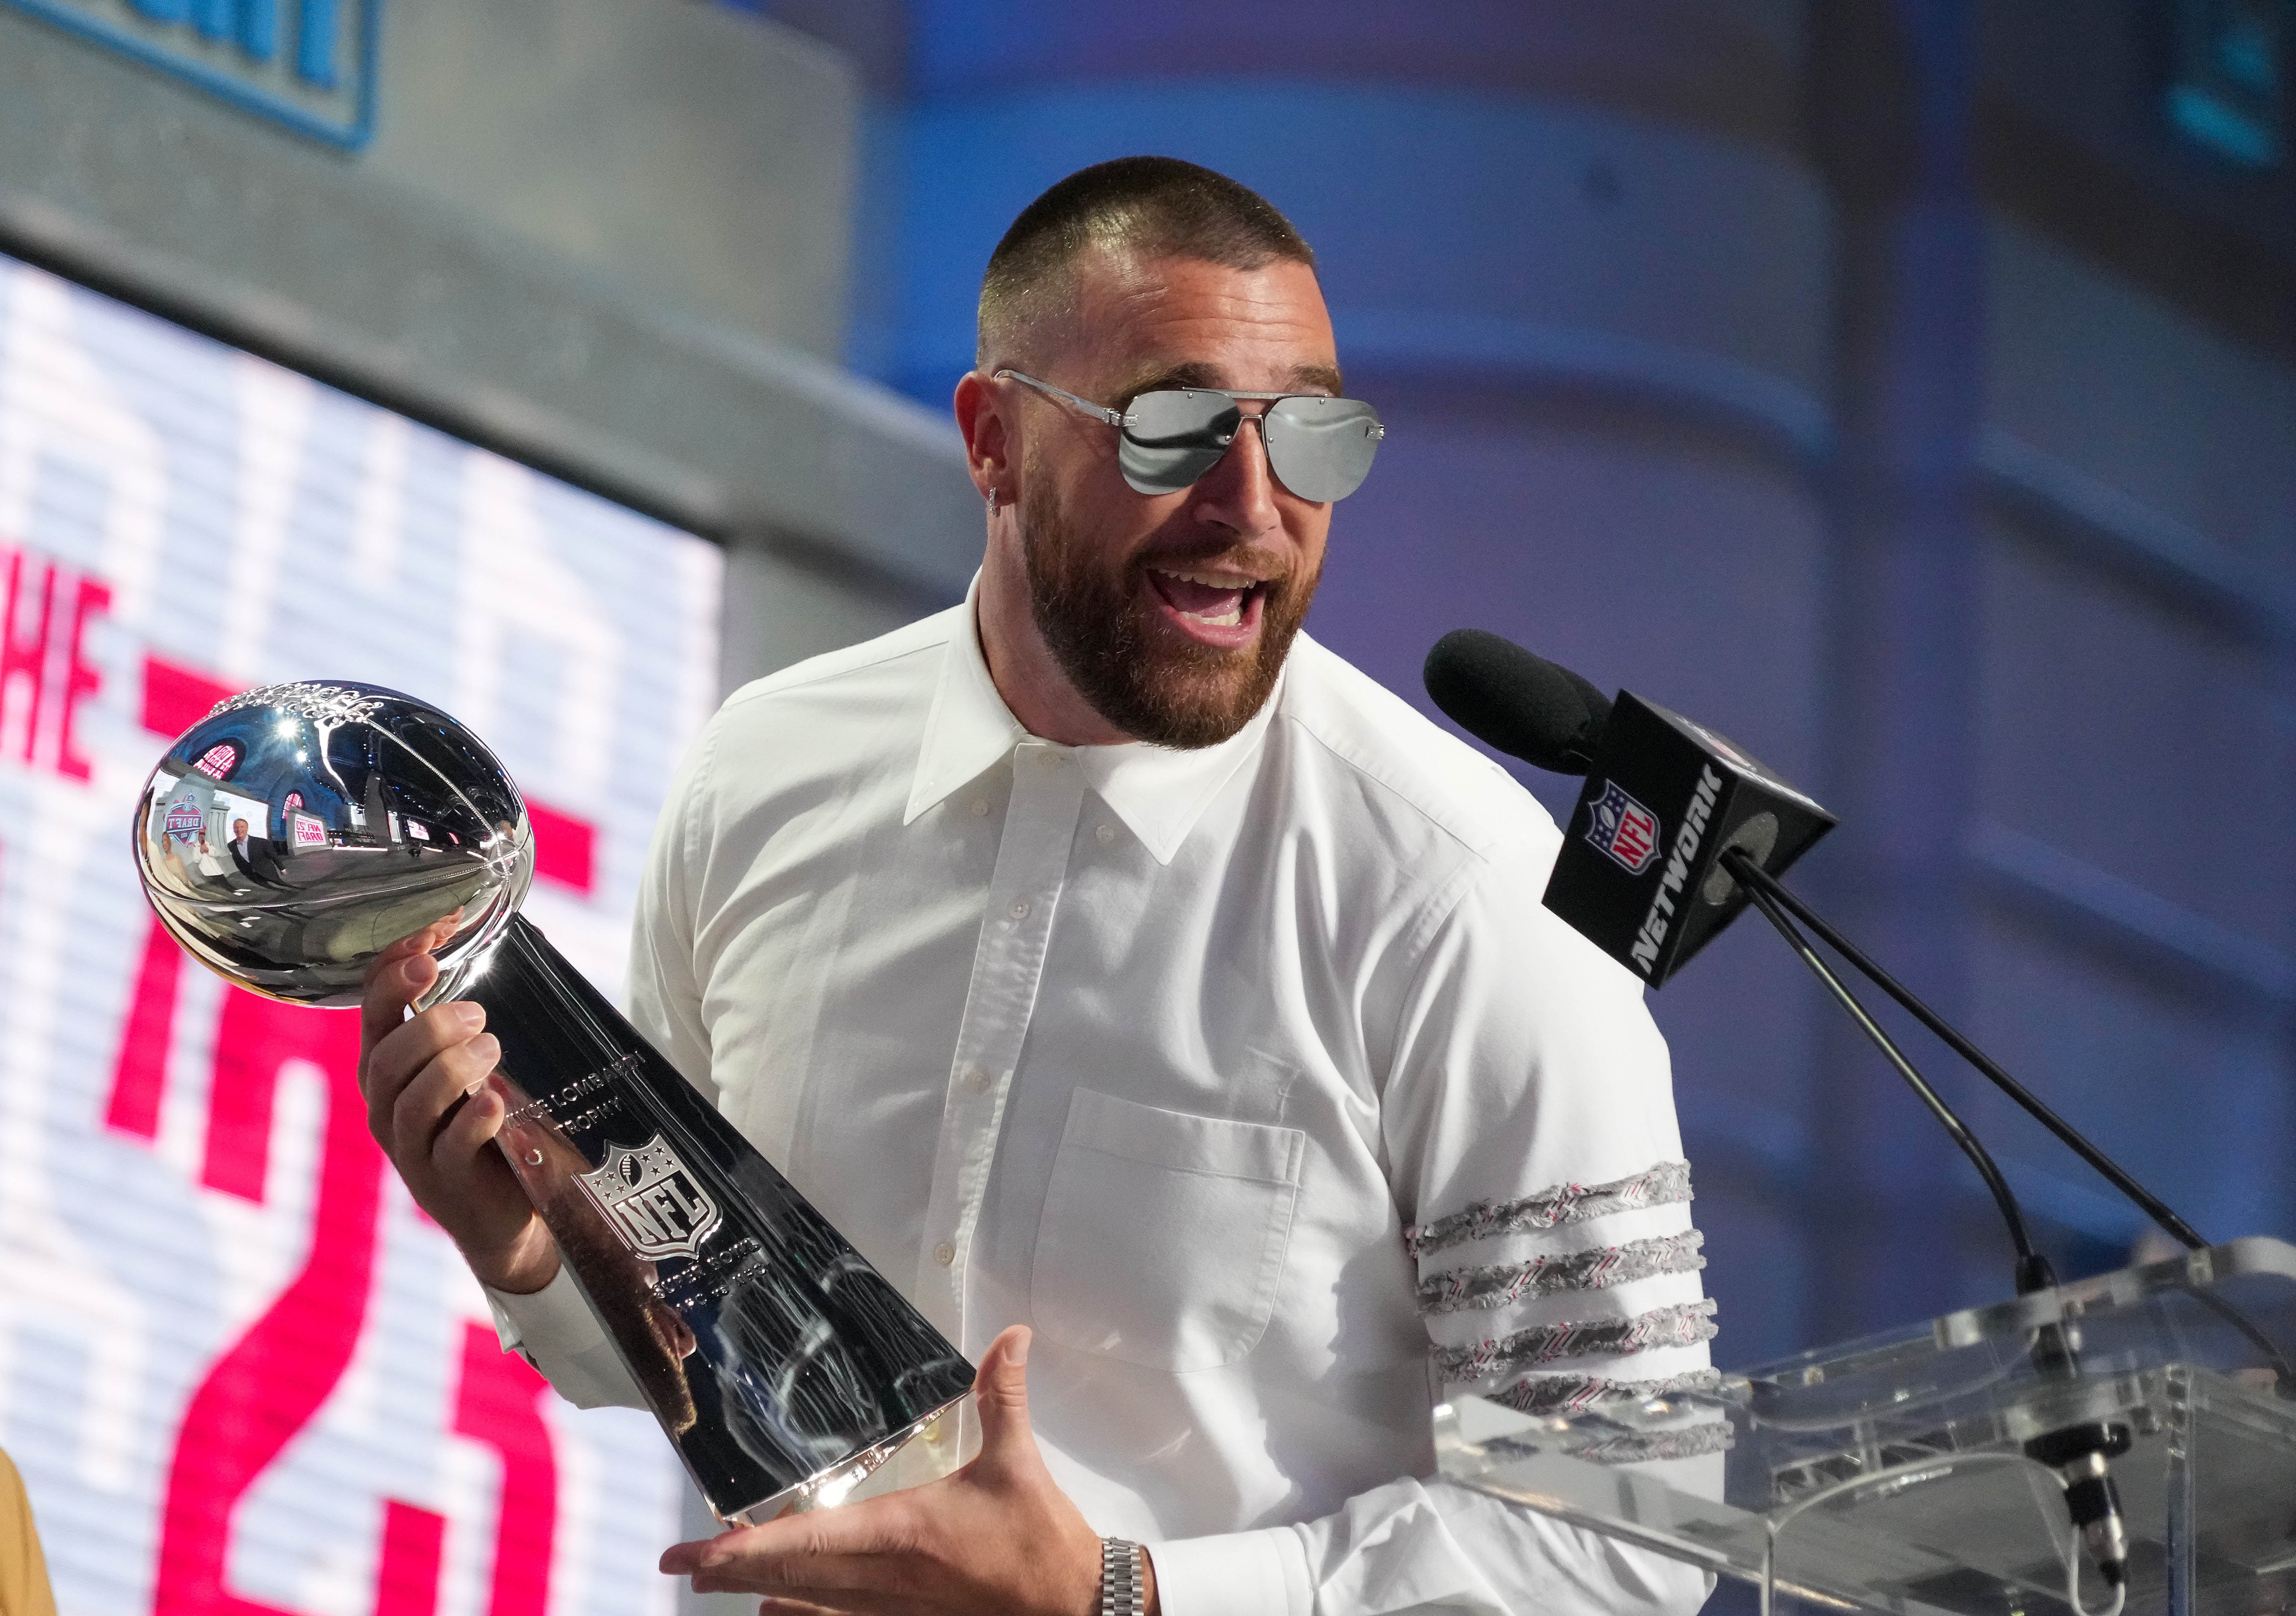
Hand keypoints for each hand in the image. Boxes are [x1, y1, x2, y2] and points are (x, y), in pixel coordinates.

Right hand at [359, 923, 557, 1294]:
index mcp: (389, 1067)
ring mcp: (413, 1148)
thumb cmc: (487, 1122)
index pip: (373, 1008)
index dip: (395, 966)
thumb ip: (473, 1014)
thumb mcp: (472, 1064)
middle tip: (476, 1012)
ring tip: (491, 1048)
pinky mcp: (447, 1182)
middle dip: (427, 1024)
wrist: (504, 1212)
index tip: (433, 931)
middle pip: (387, 1056)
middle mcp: (388, 1105)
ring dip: (451, 1066)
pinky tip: (493, 1101)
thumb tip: (513, 935)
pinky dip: (472, 1119)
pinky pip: (451, 1146)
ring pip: (411, 1100)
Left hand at [660, 1326, 1155, 1614]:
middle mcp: (882, 1580)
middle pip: (790, 1578)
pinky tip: (775, 1610)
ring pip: (807, 1603)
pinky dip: (801, 1613)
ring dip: (757, 1589)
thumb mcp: (1018, 1461)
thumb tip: (1014, 1336)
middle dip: (731, 1570)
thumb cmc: (1038, 1537)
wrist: (1071, 1606)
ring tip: (708, 1578)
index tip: (699, 1552)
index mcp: (902, 1534)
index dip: (747, 1550)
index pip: (807, 1544)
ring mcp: (889, 1609)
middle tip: (678, 1561)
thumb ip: (1004, 1395)